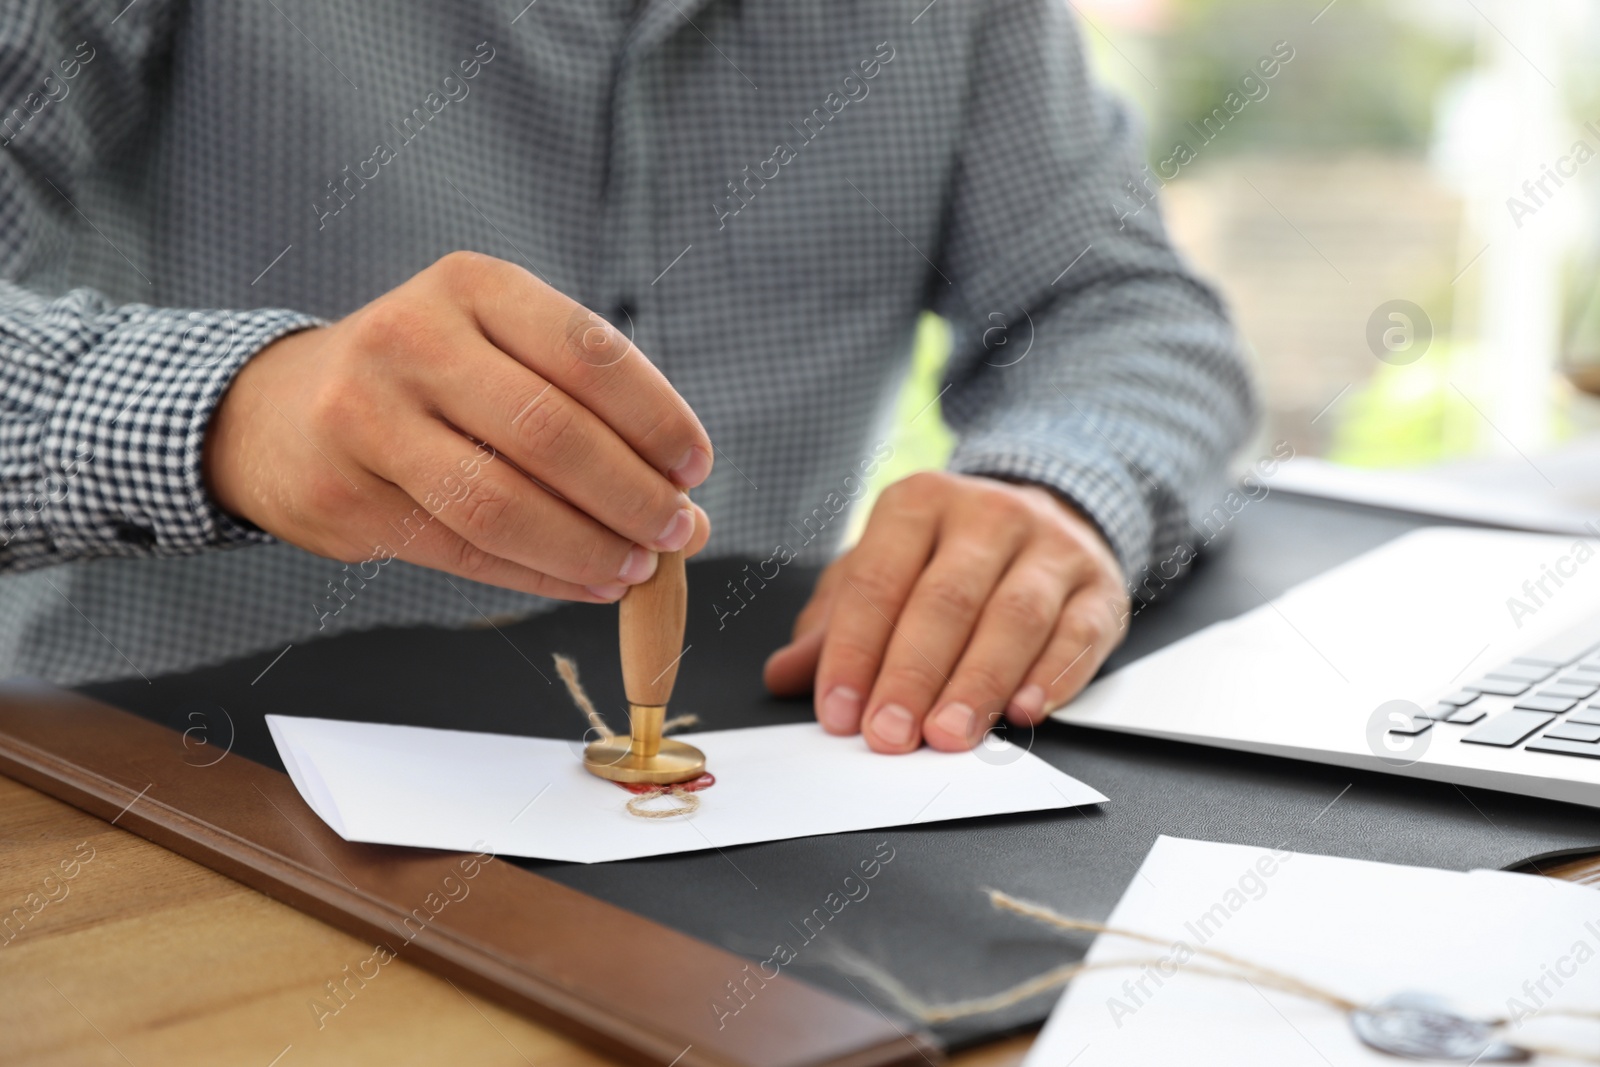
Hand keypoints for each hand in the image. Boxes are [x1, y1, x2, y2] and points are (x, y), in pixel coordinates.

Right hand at [204, 252, 711, 601]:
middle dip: (631, 495)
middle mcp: (414, 338)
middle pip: (551, 433)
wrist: (282, 411)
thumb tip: (686, 508)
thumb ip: (586, 409)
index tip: (695, 467)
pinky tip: (587, 582)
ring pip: (503, 503)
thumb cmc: (429, 380)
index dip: (657, 418)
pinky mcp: (346, 493)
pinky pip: (465, 551)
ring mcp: (368, 415)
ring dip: (588, 548)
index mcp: (473, 286)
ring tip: (636, 568)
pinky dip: (540, 576)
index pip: (588, 352)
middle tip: (676, 531)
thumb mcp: (497, 349)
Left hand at [763, 471, 1128, 751]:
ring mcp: (1051, 547)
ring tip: (949, 735)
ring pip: (1014, 617)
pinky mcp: (1100, 585)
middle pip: (946, 600)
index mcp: (919, 504)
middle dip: (913, 675)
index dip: (854, 651)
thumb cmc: (949, 557)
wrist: (1049, 517)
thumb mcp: (883, 572)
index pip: (879, 580)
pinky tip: (1024, 711)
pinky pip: (1078, 632)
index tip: (839, 713)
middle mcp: (988, 514)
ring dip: (978, 683)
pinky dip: (1052, 676)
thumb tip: (785, 674)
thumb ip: (834, 624)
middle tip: (890, 735)